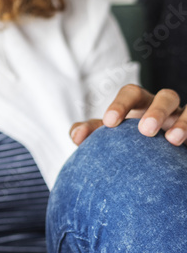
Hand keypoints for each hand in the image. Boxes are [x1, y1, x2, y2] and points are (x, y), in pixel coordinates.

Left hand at [70, 85, 184, 146]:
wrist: (154, 158)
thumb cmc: (126, 140)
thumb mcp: (109, 135)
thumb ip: (91, 132)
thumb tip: (76, 136)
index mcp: (140, 103)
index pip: (130, 94)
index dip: (120, 105)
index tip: (109, 123)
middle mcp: (164, 107)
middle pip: (165, 96)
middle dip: (156, 110)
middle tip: (145, 130)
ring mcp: (182, 117)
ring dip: (183, 122)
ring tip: (173, 139)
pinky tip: (186, 147)